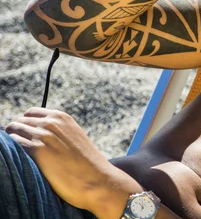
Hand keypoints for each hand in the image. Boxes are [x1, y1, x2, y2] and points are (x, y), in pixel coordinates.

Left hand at [5, 108, 141, 215]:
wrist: (96, 179)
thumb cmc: (86, 165)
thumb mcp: (75, 138)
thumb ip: (59, 132)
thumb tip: (40, 136)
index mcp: (62, 117)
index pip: (30, 113)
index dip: (25, 125)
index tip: (25, 137)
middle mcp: (51, 122)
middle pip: (19, 122)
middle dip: (16, 134)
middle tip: (20, 151)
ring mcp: (43, 135)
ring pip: (12, 130)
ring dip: (11, 143)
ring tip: (19, 158)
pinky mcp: (36, 150)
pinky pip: (12, 144)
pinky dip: (11, 151)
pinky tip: (19, 162)